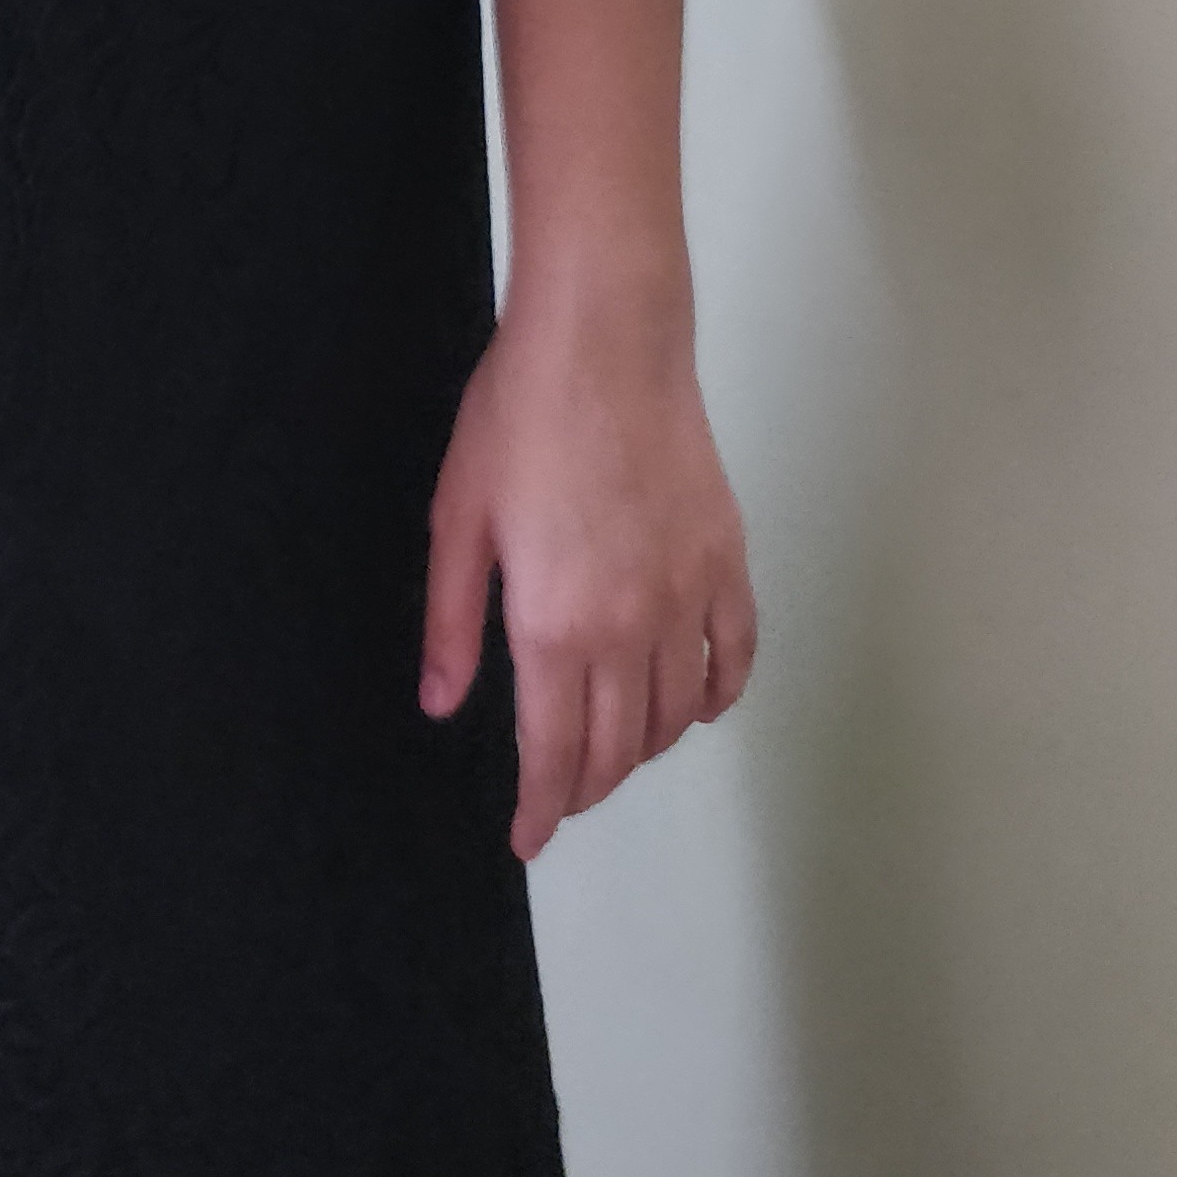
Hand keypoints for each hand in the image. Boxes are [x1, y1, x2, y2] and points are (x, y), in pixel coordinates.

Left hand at [416, 263, 755, 858]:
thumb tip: (443, 703)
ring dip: (644, 746)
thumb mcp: (459, 521)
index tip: (530, 836)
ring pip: (676, 714)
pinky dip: (715, 695)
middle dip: (587, 785)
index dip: (542, 808)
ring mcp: (686, 596)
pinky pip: (732, 656)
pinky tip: (695, 703)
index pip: (556, 753)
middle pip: (619, 746)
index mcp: (553, 626)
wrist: (604, 340)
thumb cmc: (518, 416)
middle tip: (563, 793)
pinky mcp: (726, 561)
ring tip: (615, 745)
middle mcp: (628, 628)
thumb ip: (452, 624)